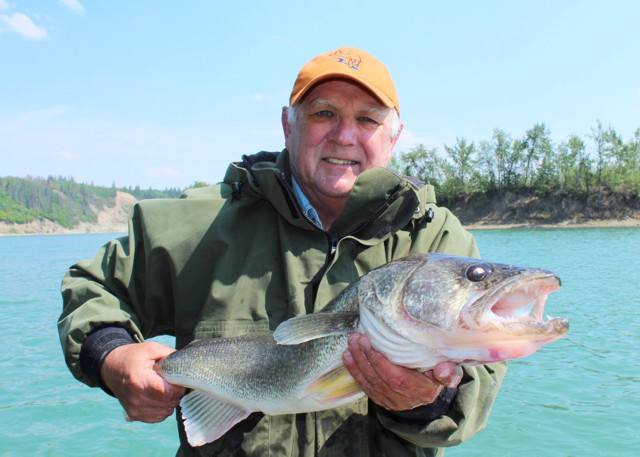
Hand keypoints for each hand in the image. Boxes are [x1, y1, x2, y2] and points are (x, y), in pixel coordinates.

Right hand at [100, 341, 185, 422]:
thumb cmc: (134, 357)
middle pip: (168, 403)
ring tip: (164, 388)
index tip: (178, 378)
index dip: (178, 387)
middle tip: (172, 382)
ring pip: (166, 411)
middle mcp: (136, 398)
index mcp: (139, 380)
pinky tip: (159, 396)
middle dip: (176, 393)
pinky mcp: (134, 415)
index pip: (167, 392)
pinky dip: (163, 408)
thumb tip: (187, 367)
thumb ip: (171, 356)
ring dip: (170, 401)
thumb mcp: (152, 349)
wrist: (112, 368)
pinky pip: (158, 417)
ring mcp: (134, 409)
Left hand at [342, 333, 462, 410]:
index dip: (380, 361)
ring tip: (350, 344)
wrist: (430, 397)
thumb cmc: (438, 379)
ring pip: (369, 382)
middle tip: (356, 338)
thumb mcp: (449, 375)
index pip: (395, 378)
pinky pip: (365, 386)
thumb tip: (443, 368)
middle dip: (364, 358)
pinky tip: (348, 357)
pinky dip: (355, 372)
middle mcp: (402, 399)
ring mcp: (390, 401)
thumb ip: (448, 373)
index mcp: (419, 391)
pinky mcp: (381, 400)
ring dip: (357, 362)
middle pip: (378, 378)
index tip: (369, 343)